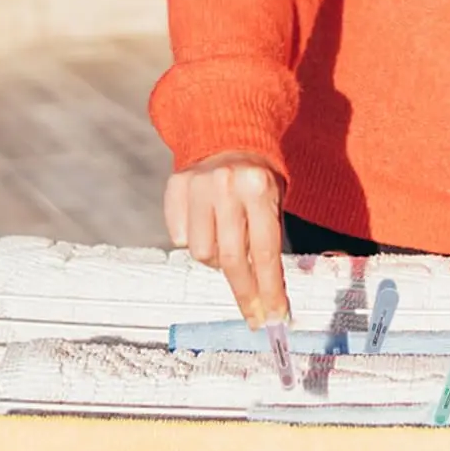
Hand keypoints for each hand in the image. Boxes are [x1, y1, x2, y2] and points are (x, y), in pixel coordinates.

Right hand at [163, 151, 288, 331]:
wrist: (227, 133)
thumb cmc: (257, 177)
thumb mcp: (275, 198)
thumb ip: (268, 238)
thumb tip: (269, 296)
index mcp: (259, 187)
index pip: (264, 250)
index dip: (269, 289)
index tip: (274, 316)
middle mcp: (226, 186)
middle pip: (232, 259)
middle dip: (245, 293)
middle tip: (254, 315)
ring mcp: (197, 186)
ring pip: (202, 254)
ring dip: (218, 261)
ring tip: (228, 243)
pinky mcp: (175, 188)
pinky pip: (181, 238)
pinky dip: (195, 241)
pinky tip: (207, 225)